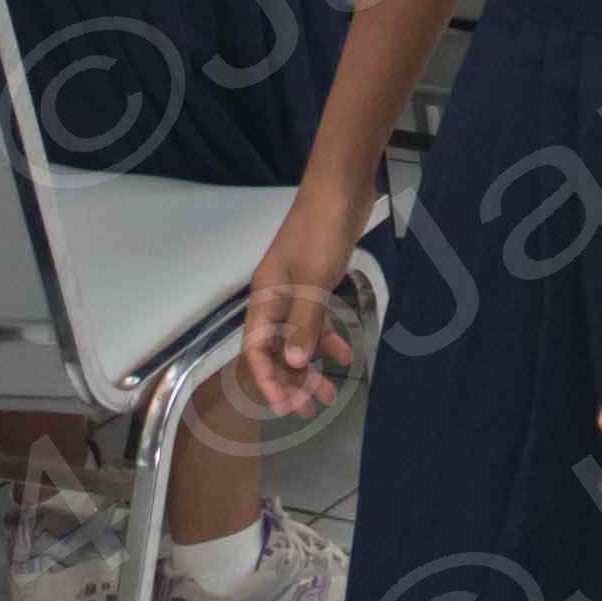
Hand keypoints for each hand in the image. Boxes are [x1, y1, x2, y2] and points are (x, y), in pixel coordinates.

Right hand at [238, 194, 362, 418]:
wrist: (340, 191)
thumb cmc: (321, 233)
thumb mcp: (312, 280)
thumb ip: (303, 323)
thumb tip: (292, 363)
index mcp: (264, 297)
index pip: (256, 348)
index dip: (267, 379)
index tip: (285, 406)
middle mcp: (275, 298)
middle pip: (275, 350)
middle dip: (290, 381)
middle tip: (310, 409)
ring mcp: (296, 292)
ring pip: (297, 340)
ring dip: (310, 367)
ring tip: (328, 396)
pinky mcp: (316, 285)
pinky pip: (316, 322)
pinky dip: (327, 340)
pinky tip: (345, 356)